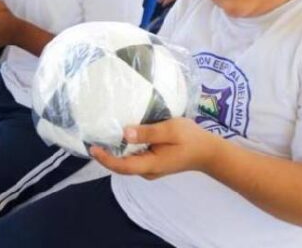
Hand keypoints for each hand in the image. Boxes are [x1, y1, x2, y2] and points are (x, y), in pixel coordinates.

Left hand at [89, 118, 219, 179]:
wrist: (208, 152)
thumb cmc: (190, 139)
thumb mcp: (170, 130)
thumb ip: (148, 132)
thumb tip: (125, 133)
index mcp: (150, 164)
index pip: (122, 166)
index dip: (105, 159)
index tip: (93, 148)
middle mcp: (147, 170)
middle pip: (121, 166)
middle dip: (106, 155)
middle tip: (93, 139)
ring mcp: (150, 168)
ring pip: (127, 162)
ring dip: (115, 152)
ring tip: (102, 136)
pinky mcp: (154, 163)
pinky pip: (134, 158)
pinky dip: (125, 150)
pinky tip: (121, 137)